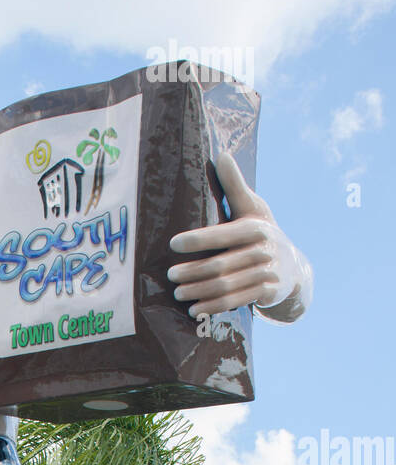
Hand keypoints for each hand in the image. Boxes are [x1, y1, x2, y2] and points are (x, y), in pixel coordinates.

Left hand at [167, 152, 311, 322]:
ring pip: (226, 285)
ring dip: (199, 291)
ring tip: (178, 293)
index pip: (223, 234)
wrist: (293, 268)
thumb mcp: (253, 208)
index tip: (172, 244)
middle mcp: (263, 250)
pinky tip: (195, 309)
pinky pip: (235, 301)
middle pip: (221, 264)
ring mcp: (267, 273)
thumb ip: (235, 186)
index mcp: (256, 228)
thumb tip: (221, 155)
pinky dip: (213, 306)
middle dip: (193, 271)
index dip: (198, 240)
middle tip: (171, 275)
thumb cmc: (263, 234)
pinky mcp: (266, 292)